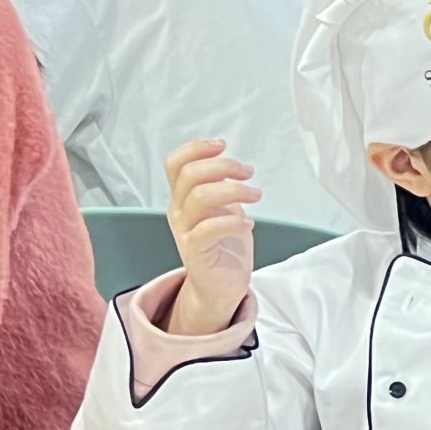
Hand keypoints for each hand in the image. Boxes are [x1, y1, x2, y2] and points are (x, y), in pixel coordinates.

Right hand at [163, 139, 257, 335]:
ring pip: (200, 197)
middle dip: (223, 166)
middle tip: (248, 172)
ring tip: (255, 195)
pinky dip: (233, 221)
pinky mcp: (196, 251)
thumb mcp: (223, 206)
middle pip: (190, 175)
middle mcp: (178, 211)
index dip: (196, 148)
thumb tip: (231, 163)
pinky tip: (249, 222)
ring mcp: (184, 231)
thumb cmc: (224, 244)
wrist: (221, 284)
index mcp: (182, 197)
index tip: (222, 145)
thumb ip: (220, 185)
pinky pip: (209, 228)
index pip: (175, 164)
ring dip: (234, 190)